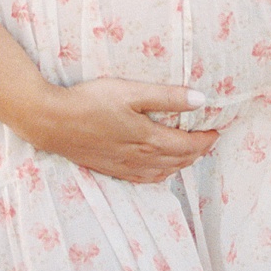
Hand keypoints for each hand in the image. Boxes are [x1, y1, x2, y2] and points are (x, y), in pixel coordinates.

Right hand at [21, 77, 218, 183]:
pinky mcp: (113, 169)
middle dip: (197, 151)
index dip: (206, 139)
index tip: (217, 129)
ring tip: (190, 152)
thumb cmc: (91, 101)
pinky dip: (161, 174)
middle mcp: (141, 158)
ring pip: (164, 172)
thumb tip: (201, 99)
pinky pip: (146, 179)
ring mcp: (126, 167)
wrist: (53, 122)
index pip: (188, 145)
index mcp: (149, 138)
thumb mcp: (130, 91)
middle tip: (208, 139)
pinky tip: (160, 169)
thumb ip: (166, 96)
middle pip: (179, 160)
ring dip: (182, 164)